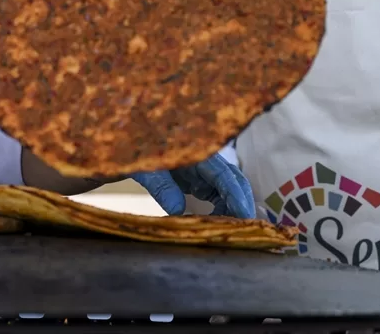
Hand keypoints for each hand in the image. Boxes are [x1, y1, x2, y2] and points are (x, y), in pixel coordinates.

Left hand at [132, 154, 256, 218]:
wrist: (134, 147)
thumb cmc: (139, 154)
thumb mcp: (147, 170)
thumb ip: (162, 187)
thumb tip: (178, 210)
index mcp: (196, 153)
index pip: (224, 174)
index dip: (236, 195)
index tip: (244, 216)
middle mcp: (206, 160)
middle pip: (234, 180)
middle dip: (242, 203)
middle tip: (245, 230)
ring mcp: (205, 170)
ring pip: (230, 189)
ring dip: (232, 209)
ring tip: (228, 230)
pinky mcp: (200, 180)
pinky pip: (219, 195)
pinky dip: (222, 210)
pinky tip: (215, 224)